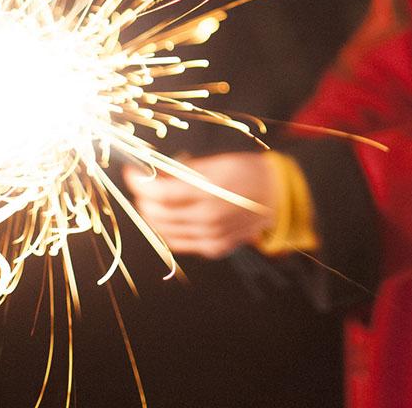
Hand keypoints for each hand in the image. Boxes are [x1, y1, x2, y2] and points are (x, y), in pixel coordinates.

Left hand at [123, 152, 276, 258]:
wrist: (279, 195)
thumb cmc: (248, 172)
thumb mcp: (215, 162)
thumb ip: (182, 171)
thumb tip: (152, 174)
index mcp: (210, 191)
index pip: (160, 194)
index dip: (139, 184)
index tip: (132, 173)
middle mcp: (209, 218)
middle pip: (158, 215)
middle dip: (143, 199)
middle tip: (142, 185)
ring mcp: (212, 236)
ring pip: (164, 231)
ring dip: (153, 215)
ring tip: (154, 200)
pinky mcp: (215, 248)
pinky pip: (180, 242)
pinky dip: (169, 230)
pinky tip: (171, 216)